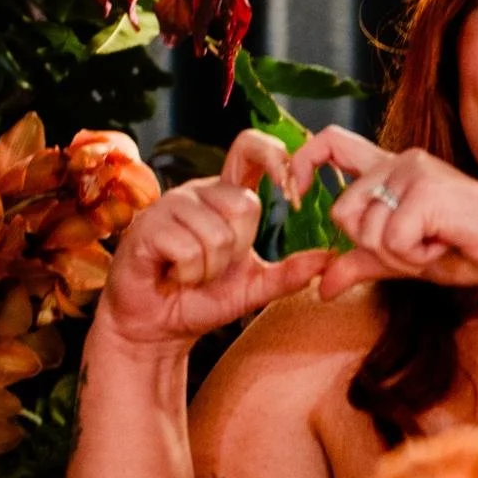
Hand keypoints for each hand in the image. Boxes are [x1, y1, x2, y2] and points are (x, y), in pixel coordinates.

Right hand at [95, 130, 331, 350]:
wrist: (157, 327)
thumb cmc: (201, 299)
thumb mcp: (254, 288)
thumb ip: (290, 273)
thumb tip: (329, 259)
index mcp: (225, 196)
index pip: (250, 149)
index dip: (275, 157)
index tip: (293, 190)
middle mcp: (199, 192)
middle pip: (245, 206)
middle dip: (237, 250)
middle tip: (213, 266)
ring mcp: (170, 206)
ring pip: (217, 234)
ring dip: (209, 269)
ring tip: (190, 273)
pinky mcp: (147, 227)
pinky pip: (189, 250)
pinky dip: (188, 275)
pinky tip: (172, 275)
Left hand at [286, 126, 477, 299]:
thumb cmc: (469, 249)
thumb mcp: (404, 258)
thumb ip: (363, 262)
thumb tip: (320, 286)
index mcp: (391, 170)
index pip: (329, 143)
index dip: (302, 162)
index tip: (295, 193)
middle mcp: (400, 161)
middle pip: (342, 212)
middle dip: (373, 247)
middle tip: (418, 246)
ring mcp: (413, 172)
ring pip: (366, 232)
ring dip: (399, 256)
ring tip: (437, 243)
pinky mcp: (427, 191)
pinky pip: (393, 242)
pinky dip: (418, 257)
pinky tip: (448, 243)